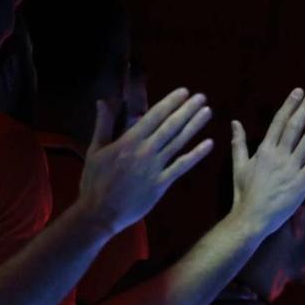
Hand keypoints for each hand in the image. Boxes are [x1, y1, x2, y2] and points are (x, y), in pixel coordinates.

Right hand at [75, 88, 214, 232]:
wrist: (100, 213)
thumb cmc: (94, 181)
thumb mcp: (95, 150)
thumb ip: (103, 125)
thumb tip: (102, 102)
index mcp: (128, 141)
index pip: (154, 116)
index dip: (170, 102)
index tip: (183, 91)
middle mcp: (145, 151)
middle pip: (170, 126)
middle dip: (187, 109)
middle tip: (202, 97)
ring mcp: (155, 167)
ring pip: (179, 142)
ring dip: (195, 126)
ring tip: (207, 112)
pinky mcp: (162, 183)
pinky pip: (182, 166)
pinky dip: (197, 154)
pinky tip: (210, 143)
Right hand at [228, 89, 304, 235]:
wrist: (252, 217)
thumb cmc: (244, 193)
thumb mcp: (238, 166)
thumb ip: (239, 143)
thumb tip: (235, 122)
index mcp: (264, 150)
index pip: (279, 122)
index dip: (289, 105)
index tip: (298, 92)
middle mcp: (278, 156)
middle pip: (294, 127)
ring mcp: (291, 169)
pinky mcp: (302, 182)